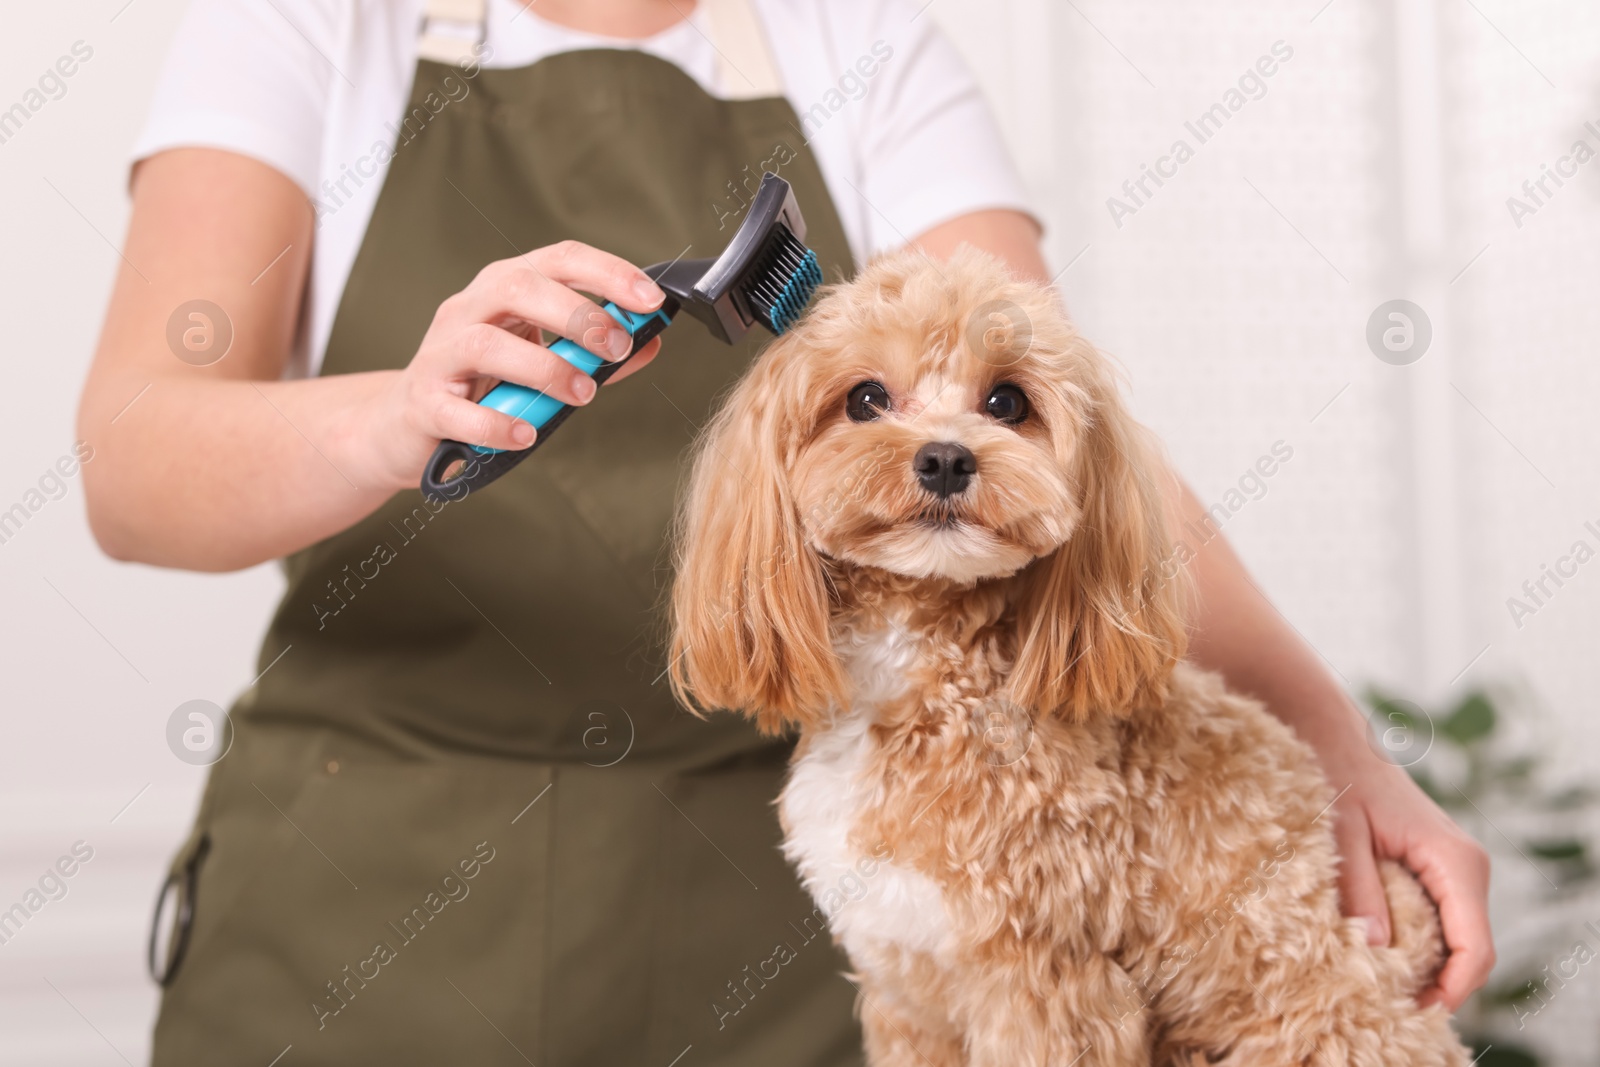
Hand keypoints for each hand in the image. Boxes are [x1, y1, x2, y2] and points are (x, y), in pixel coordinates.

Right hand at [359, 241, 665, 487]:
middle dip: (576, 314)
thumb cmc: (480, 384)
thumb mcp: (541, 360)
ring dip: (544, 367)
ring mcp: (440, 354)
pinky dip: (496, 422)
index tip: (649, 299)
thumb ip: (592, 354)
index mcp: (504, 288)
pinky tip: (526, 432)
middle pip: (518, 288)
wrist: (404, 424)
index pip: (558, 259)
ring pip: (487, 343)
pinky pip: (457, 410)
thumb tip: (650, 343)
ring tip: (583, 393)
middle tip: (616, 346)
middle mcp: (469, 310)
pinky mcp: (423, 403)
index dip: (607, 272)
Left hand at [1329, 758, 1493, 1009]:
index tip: (1411, 1011)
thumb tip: (1375, 947)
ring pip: (1455, 937)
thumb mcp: (1341, 834)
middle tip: (1382, 1003)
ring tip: (1375, 982)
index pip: (1474, 947)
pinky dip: (1416, 941)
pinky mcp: (1437, 869)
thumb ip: (1359, 889)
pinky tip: (1377, 951)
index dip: (1450, 989)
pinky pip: (1439, 919)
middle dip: (1434, 983)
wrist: (1336, 738)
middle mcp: (1466, 867)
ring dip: (1423, 964)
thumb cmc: (1337, 776)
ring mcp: (1455, 869)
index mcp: (1454, 860)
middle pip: (1469, 950)